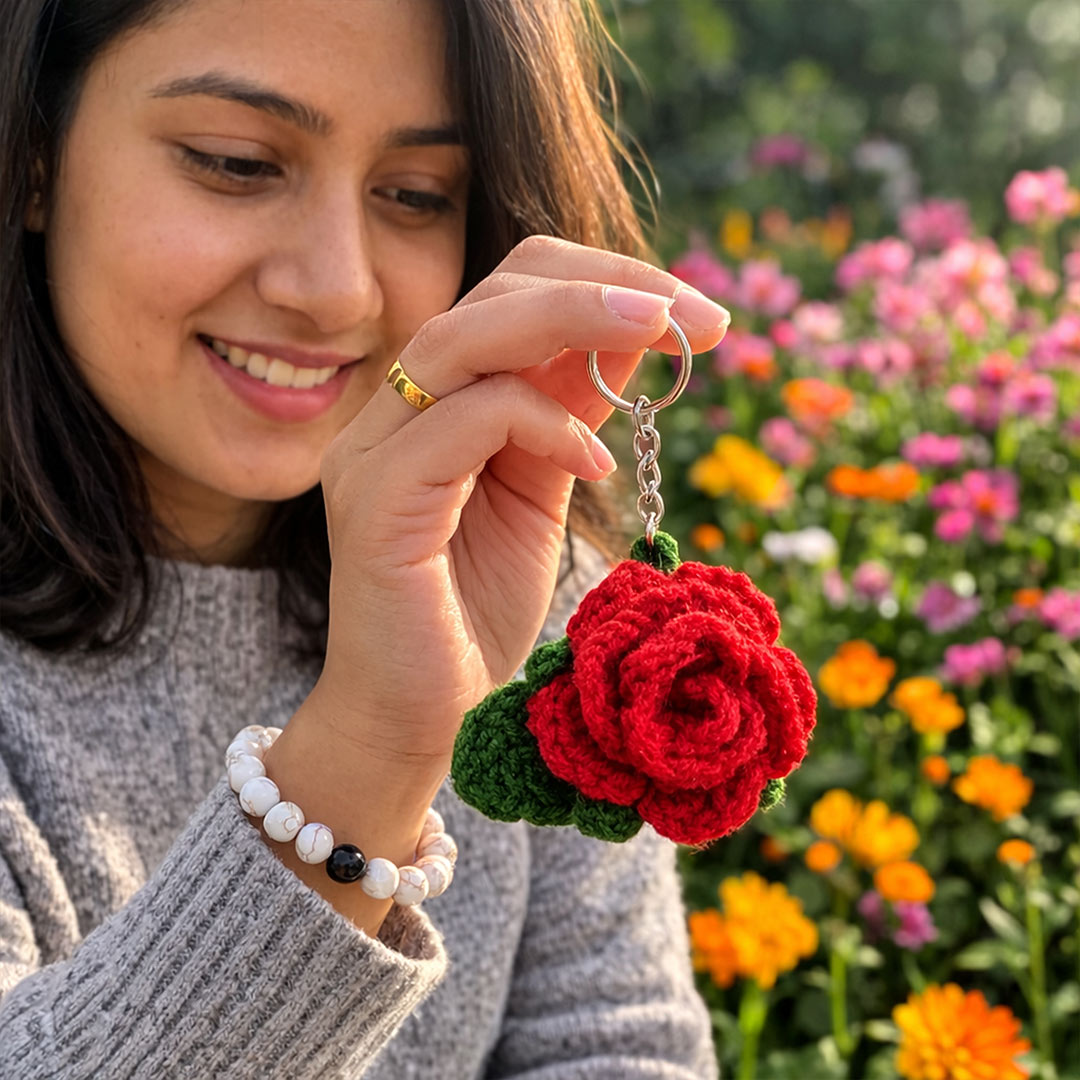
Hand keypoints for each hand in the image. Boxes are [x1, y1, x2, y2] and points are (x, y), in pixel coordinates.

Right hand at [311, 235, 729, 766]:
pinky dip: (542, 424)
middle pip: (489, 296)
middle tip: (693, 314)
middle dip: (602, 285)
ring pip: (463, 339)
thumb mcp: (543, 491)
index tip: (693, 310)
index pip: (507, 293)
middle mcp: (390, 413)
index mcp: (431, 402)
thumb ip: (570, 410)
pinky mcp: (374, 505)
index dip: (600, 278)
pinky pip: (463, 423)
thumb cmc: (478, 611)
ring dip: (575, 319)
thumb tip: (637, 329)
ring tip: (663, 333)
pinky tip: (596, 464)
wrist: (420, 718)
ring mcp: (371, 453)